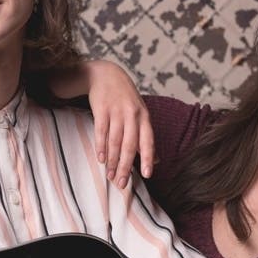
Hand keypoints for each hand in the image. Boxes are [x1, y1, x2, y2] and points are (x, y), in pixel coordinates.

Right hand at [48, 60, 154, 187]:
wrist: (106, 74)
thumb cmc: (125, 98)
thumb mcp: (140, 114)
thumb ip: (145, 137)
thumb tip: (156, 161)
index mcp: (144, 117)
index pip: (147, 140)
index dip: (147, 158)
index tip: (146, 175)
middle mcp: (132, 114)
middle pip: (129, 144)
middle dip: (126, 166)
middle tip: (122, 183)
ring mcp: (116, 111)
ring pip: (115, 141)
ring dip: (112, 161)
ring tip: (110, 176)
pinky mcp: (101, 109)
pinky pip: (101, 131)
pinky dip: (101, 146)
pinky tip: (101, 159)